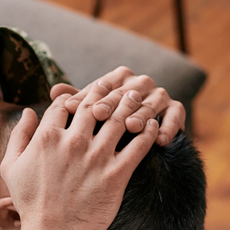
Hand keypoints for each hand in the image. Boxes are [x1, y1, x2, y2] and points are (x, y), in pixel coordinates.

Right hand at [0, 86, 159, 229]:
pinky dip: (146, 131)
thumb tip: (28, 112)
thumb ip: (19, 136)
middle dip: (107, 92)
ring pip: (118, 119)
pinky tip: (150, 125)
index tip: (88, 96)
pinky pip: (137, 146)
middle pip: (95, 104)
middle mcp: (72, 142)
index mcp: (47, 137)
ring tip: (138, 99)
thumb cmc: (30, 203)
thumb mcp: (11, 168)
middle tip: (119, 87)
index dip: (77, 96)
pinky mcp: (116, 175)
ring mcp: (96, 158)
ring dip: (130, 105)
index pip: (66, 103)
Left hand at [50, 66, 185, 145]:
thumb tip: (54, 91)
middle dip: (113, 102)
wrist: (130, 150)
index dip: (88, 95)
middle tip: (100, 115)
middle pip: (127, 90)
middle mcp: (140, 83)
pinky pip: (175, 113)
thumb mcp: (87, 118)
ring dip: (141, 113)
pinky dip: (168, 125)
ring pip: (151, 100)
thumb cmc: (105, 130)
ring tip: (130, 127)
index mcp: (118, 79)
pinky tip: (159, 140)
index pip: (103, 83)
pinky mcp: (175, 110)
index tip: (74, 109)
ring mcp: (159, 96)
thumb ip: (75, 103)